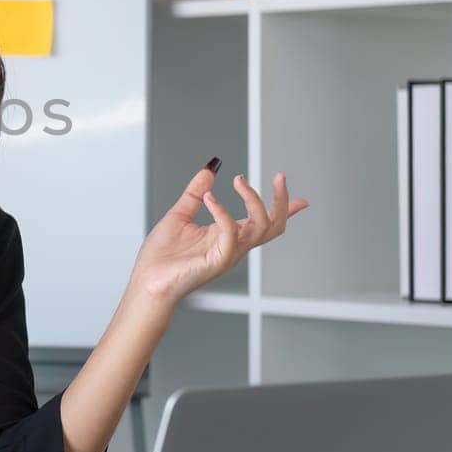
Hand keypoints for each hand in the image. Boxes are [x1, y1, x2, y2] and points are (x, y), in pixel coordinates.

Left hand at [126, 161, 308, 303]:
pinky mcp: (218, 261)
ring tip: (238, 179)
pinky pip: (231, 233)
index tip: (303, 201)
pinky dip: (223, 211)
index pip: (263, 223)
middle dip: (282, 201)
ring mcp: (229, 254)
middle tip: (279, 177)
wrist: (147, 281)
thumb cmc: (162, 256)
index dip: (285, 212)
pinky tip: (209, 197)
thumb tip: (209, 171)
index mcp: (227, 235)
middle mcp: (233, 245)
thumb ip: (196, 193)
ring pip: (260, 227)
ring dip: (253, 199)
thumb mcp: (179, 215)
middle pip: (273, 225)